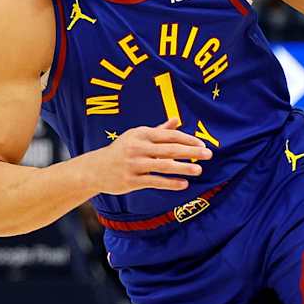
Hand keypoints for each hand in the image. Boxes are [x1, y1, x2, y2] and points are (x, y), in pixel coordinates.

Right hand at [88, 117, 211, 194]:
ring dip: (183, 167)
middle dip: (191, 151)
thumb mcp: (137, 136)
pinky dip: (170, 183)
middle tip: (208, 154)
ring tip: (198, 170)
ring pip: (164, 166)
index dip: (187, 139)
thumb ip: (158, 130)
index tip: (202, 144)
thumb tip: (177, 120)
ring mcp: (134, 164)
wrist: (95, 169)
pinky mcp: (131, 181)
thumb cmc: (121, 150)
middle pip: (170, 149)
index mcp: (141, 134)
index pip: (169, 135)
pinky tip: (184, 184)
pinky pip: (155, 182)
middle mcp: (137, 147)